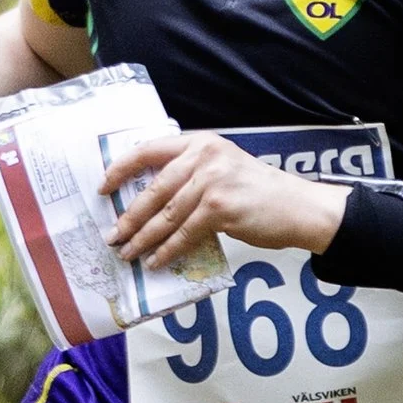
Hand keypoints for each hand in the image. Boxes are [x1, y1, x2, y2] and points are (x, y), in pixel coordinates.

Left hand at [100, 130, 346, 270]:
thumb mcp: (224, 167)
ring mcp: (212, 181)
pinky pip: (184, 233)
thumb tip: (150, 200)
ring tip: (128, 253)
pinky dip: (167, 250)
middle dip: (129, 216)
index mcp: (201, 142)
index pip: (148, 149)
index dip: (121, 169)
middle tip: (112, 234)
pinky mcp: (219, 208)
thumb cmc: (259, 192)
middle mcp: (204, 156)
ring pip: (166, 215)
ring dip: (143, 238)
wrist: (298, 207)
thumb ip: (191, 172)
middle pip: (153, 188)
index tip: (103, 188)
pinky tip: (156, 261)